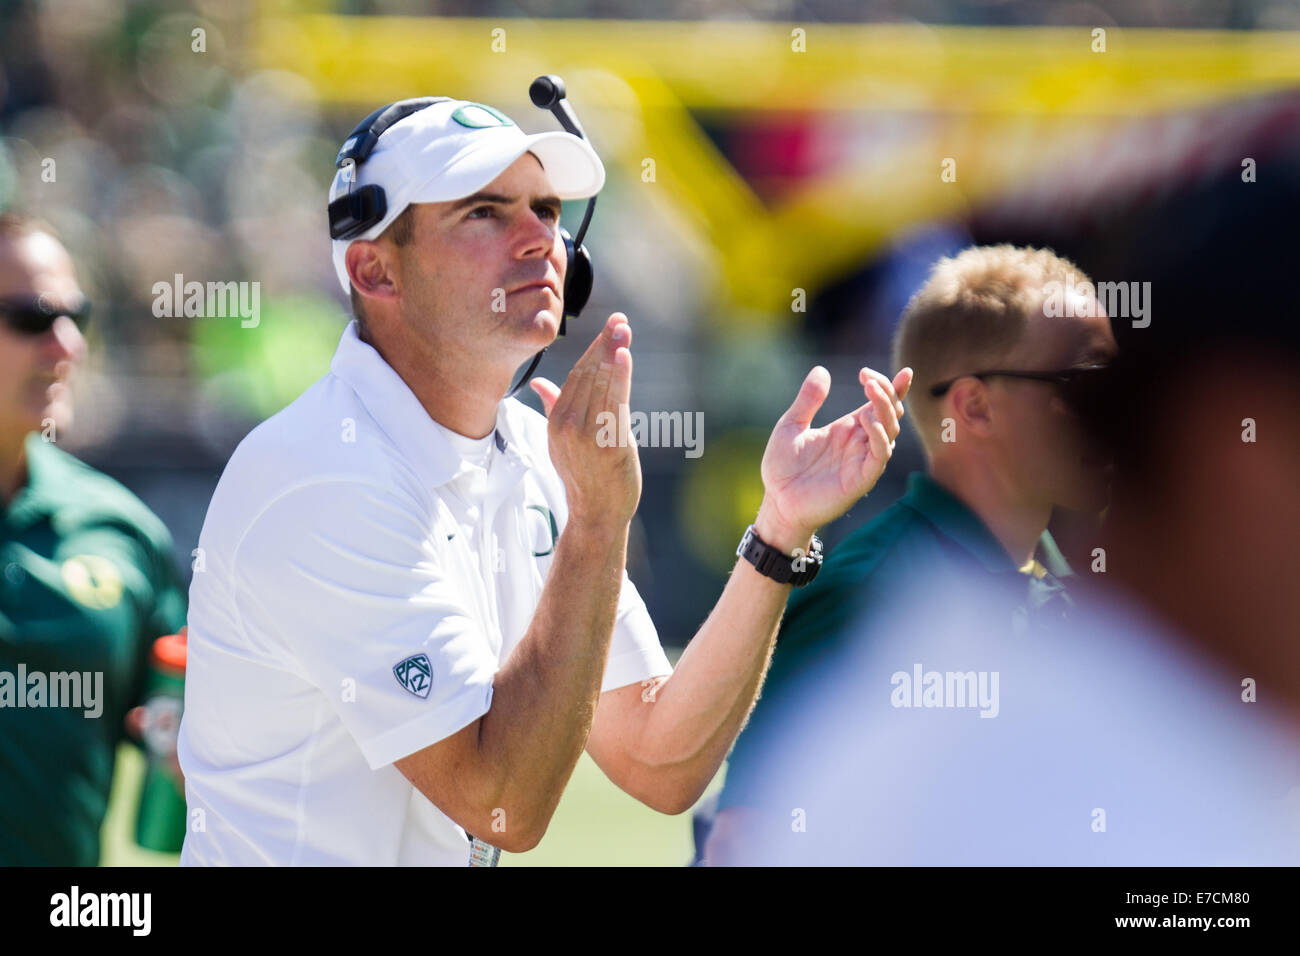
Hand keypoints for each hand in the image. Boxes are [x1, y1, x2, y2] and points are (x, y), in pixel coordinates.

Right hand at [530, 313, 640, 528]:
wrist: (597, 514)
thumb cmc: (582, 476)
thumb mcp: (559, 442)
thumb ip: (553, 407)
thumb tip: (539, 384)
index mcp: (556, 423)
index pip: (575, 376)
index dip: (593, 349)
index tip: (609, 327)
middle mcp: (568, 427)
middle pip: (588, 376)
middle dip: (605, 345)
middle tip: (620, 320)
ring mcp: (589, 437)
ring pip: (601, 386)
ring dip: (614, 354)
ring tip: (624, 330)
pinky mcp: (610, 446)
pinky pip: (615, 405)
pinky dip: (620, 378)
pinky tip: (625, 357)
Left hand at [754, 365, 912, 551]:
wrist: (777, 502)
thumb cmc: (783, 467)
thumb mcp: (790, 425)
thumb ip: (808, 400)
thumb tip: (821, 370)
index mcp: (848, 428)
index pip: (879, 404)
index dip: (895, 388)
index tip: (905, 371)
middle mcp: (860, 442)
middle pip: (889, 414)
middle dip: (888, 393)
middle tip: (869, 378)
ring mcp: (862, 460)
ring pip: (889, 431)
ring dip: (884, 410)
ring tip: (870, 392)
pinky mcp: (861, 479)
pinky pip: (879, 456)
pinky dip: (878, 436)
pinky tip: (867, 421)